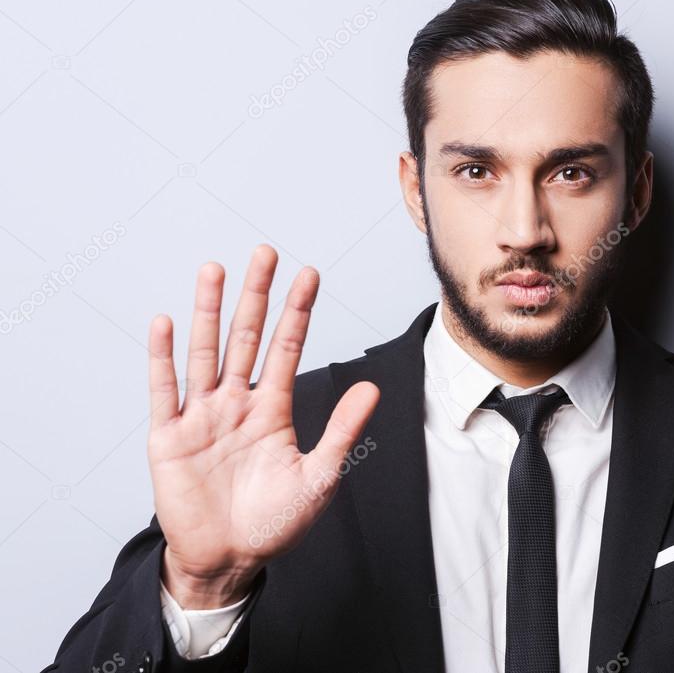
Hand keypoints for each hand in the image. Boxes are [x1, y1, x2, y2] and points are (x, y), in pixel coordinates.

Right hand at [148, 245, 378, 607]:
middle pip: (247, 338)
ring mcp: (201, 416)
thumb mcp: (318, 476)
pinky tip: (166, 322)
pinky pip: (165, 390)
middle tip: (265, 252)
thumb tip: (372, 386)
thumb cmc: (274, 523)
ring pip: (206, 353)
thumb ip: (341, 430)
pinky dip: (163, 357)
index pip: (286, 348)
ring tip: (214, 270)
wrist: (229, 560)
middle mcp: (236, 403)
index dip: (297, 312)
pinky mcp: (168, 437)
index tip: (309, 274)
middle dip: (256, 295)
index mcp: (272, 409)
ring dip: (208, 312)